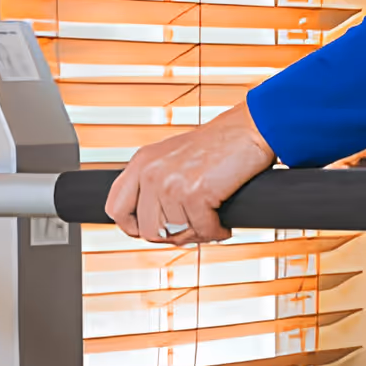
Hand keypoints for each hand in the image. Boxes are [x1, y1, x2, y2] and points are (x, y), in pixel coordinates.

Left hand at [103, 102, 275, 243]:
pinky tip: (222, 223)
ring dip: (197, 234)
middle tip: (191, 228)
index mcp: (140, 163)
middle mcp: (150, 172)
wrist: (248, 130)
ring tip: (210, 222)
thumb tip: (152, 223)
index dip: (133, 227)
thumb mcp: (171, 158)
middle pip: (147, 230)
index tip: (153, 230)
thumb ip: (154, 183)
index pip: (116, 208)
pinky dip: (216, 232)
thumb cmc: (218, 145)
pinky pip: (201, 231)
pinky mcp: (194, 193)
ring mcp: (170, 183)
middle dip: (173, 236)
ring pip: (175, 234)